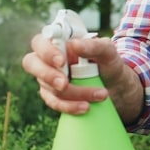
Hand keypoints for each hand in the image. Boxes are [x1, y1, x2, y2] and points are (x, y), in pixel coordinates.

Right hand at [20, 33, 143, 121]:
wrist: (118, 89)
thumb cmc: (109, 64)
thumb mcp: (108, 52)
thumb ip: (94, 45)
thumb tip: (75, 45)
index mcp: (59, 42)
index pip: (40, 41)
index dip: (46, 51)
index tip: (61, 61)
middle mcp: (49, 59)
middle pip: (31, 63)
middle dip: (47, 74)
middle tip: (64, 84)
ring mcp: (48, 79)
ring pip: (47, 87)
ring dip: (72, 93)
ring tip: (100, 94)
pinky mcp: (54, 96)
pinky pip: (54, 103)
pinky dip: (70, 107)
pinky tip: (86, 107)